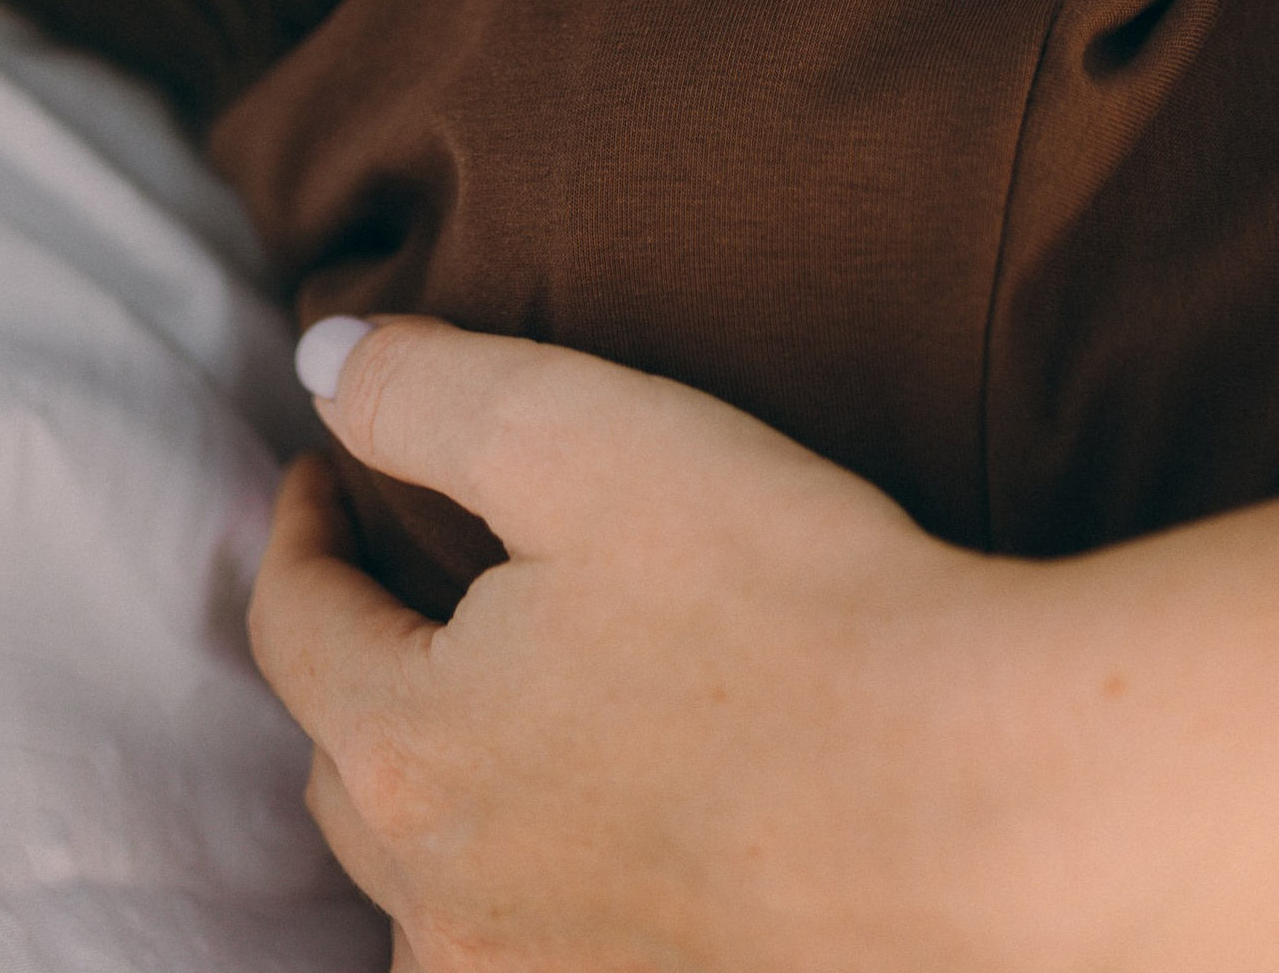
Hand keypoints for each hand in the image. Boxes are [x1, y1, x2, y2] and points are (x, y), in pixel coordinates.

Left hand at [250, 317, 1049, 971]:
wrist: (986, 808)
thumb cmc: (787, 603)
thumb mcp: (581, 437)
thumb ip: (427, 394)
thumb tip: (320, 366)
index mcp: (410, 747)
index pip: (293, 626)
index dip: (300, 528)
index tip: (326, 472)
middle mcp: (448, 900)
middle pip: (339, 770)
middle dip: (347, 664)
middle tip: (389, 588)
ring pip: (414, 898)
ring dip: (413, 808)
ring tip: (461, 732)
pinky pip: (514, 967)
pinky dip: (505, 906)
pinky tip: (564, 857)